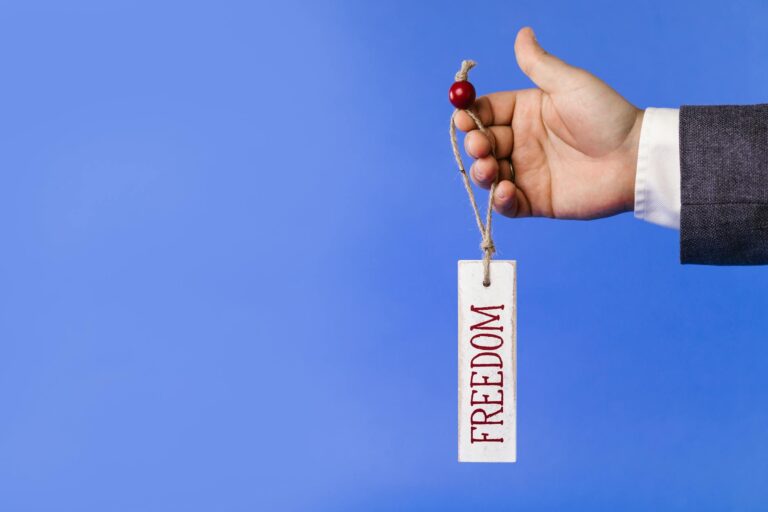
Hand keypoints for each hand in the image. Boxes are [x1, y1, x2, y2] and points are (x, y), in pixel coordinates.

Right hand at [454, 27, 643, 218]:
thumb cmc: (606, 116)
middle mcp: (522, 143)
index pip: (486, 112)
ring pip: (488, 175)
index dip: (470, 115)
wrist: (634, 159)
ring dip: (481, 172)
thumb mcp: (569, 84)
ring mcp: (527, 173)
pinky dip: (499, 201)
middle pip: (482, 144)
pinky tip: (505, 190)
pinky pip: (507, 205)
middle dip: (473, 145)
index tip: (463, 117)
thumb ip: (539, 64)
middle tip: (480, 146)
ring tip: (489, 168)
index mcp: (526, 113)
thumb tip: (522, 33)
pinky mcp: (536, 201)